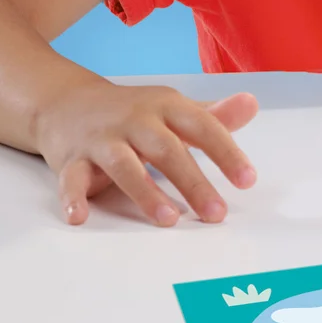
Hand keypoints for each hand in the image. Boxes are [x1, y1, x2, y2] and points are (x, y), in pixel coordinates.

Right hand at [34, 80, 258, 226]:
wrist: (69, 102)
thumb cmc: (134, 114)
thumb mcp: (174, 110)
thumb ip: (214, 115)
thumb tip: (252, 104)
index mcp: (167, 106)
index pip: (203, 126)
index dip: (226, 152)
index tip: (247, 180)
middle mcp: (136, 119)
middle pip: (167, 149)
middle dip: (193, 182)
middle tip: (216, 213)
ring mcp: (103, 137)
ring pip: (124, 164)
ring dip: (146, 192)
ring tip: (169, 219)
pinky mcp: (72, 157)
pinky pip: (71, 178)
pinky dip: (73, 197)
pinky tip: (79, 216)